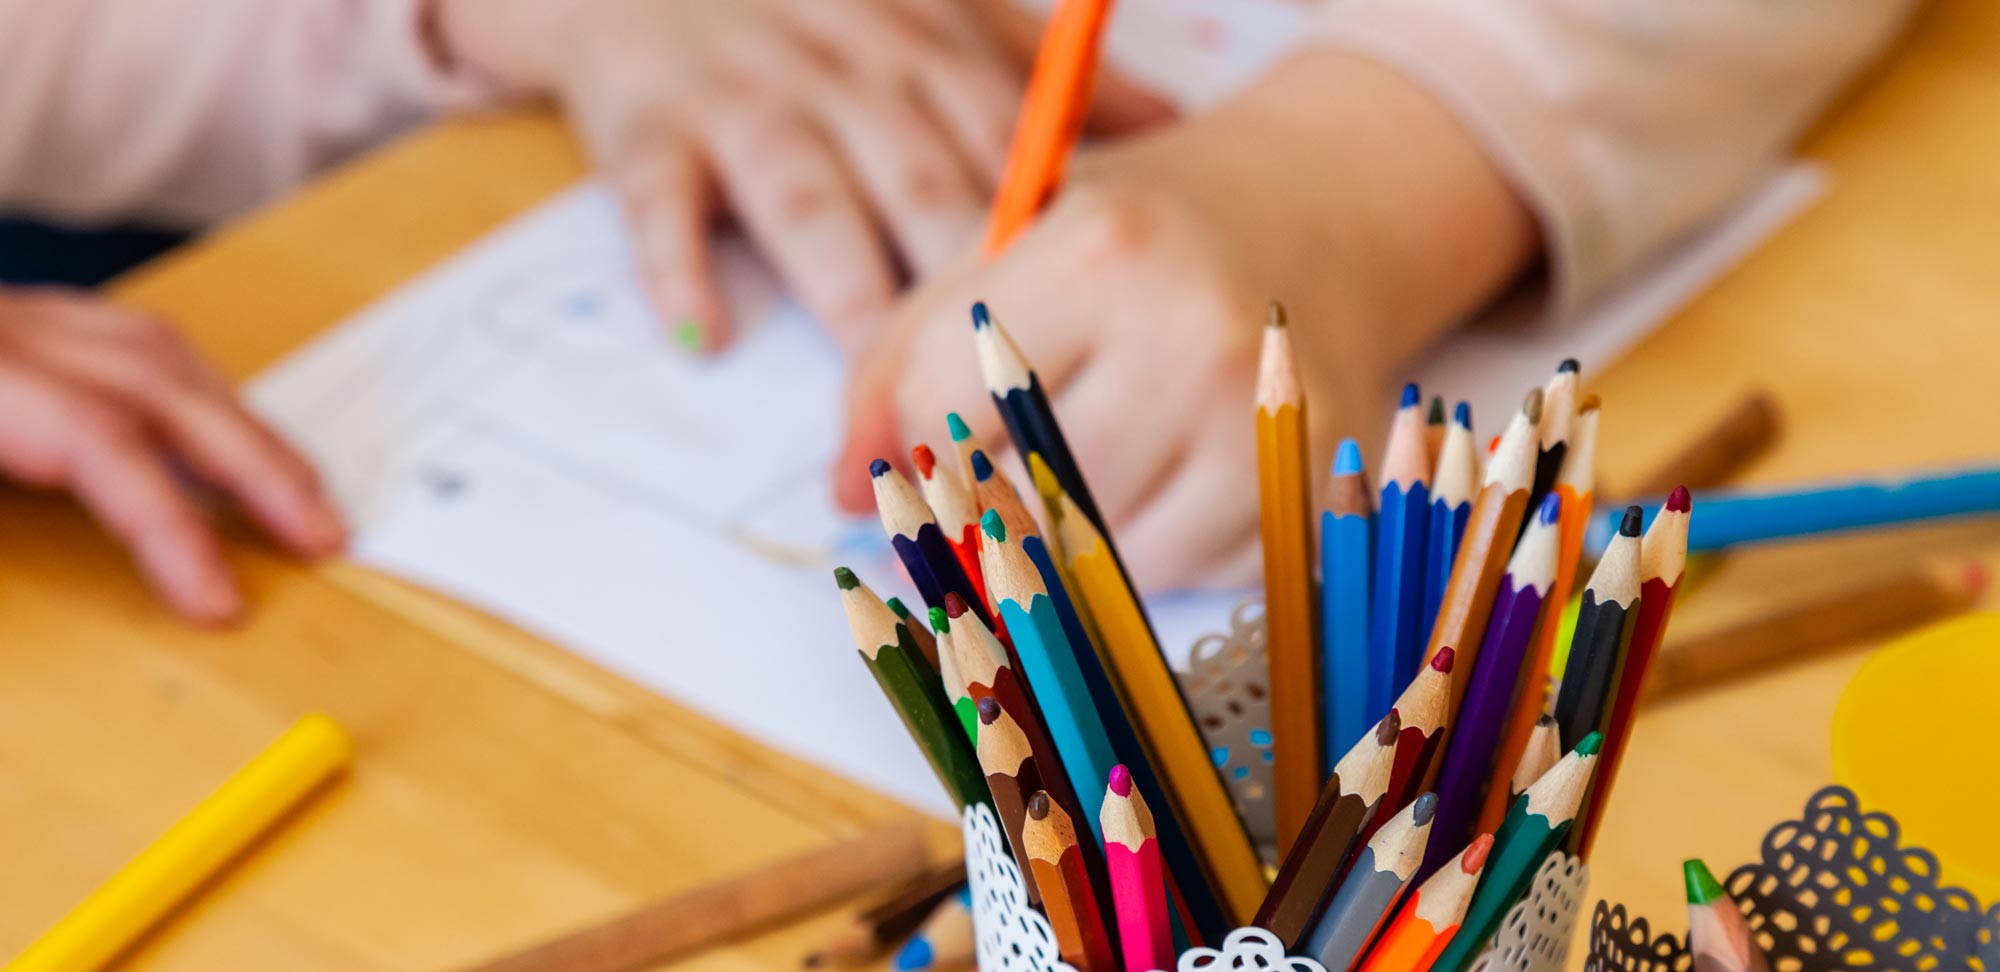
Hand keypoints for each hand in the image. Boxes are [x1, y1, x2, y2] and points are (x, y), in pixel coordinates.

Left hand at [0, 288, 343, 621]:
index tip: (221, 601)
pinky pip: (125, 340)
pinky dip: (189, 386)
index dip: (171, 524)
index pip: (99, 439)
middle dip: (257, 466)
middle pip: (164, 385)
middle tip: (323, 536)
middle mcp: (4, 333)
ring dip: (240, 424)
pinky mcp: (12, 327)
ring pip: (158, 351)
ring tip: (296, 490)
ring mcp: (11, 320)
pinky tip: (213, 424)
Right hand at [434, 0, 1170, 352]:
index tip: (1103, 361)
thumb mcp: (945, 11)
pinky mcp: (651, 128)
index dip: (1056, 267)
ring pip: (812, 209)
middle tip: (1002, 431)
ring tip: (877, 414)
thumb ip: (1047, 76)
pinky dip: (678, 265)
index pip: (1011, 168)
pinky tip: (706, 336)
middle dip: (967, 315)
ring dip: (847, 305)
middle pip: (924, 198)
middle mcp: (853, 82)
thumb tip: (1170, 132)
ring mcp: (751, 104)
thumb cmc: (819, 5)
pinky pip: (663, 201)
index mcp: (934, 60)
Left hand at [833, 50, 1535, 589]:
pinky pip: (1190, 576)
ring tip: (1107, 452)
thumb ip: (906, 359)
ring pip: (1105, 560)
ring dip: (1078, 537)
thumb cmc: (1144, 233)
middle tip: (1020, 455)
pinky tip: (1181, 470)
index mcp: (1102, 253)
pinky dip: (1163, 547)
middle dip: (999, 498)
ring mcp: (1265, 424)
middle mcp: (1195, 339)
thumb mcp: (1012, 249)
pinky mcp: (1313, 488)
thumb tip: (849, 497)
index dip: (921, 441)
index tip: (942, 432)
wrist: (1329, 210)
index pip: (944, 409)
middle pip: (1024, 500)